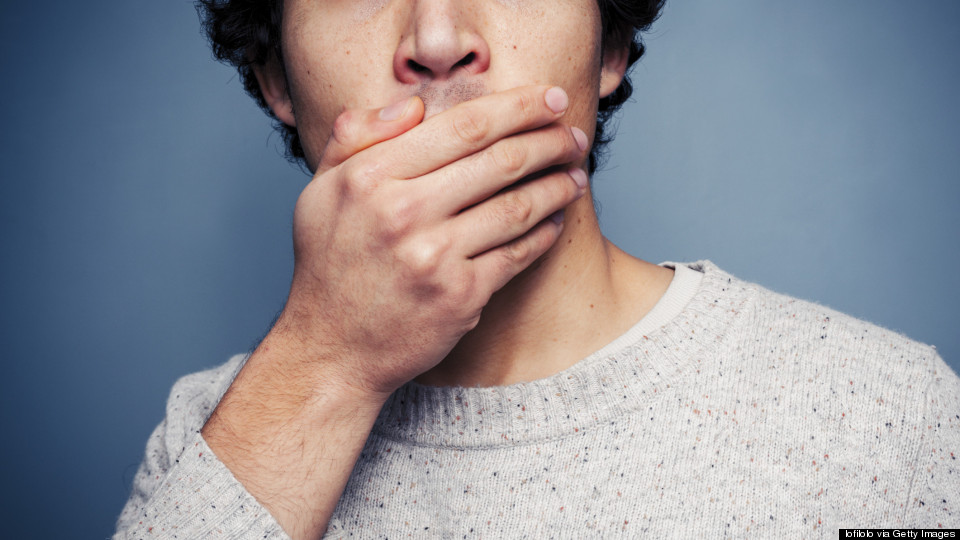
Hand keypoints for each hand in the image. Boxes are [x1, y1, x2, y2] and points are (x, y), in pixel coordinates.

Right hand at [278, 85, 588, 397]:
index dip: (519, 107)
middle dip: (550, 142)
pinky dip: (544, 234)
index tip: (552, 98)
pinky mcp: (460, 297)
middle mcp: (403, 212)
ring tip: (575, 174)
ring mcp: (434, 257)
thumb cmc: (329, 266)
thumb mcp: (321, 190)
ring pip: (517, 207)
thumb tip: (414, 105)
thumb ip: (356, 136)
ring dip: (557, 186)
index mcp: (371, 176)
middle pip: (500, 161)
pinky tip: (555, 220)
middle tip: (576, 136)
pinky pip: (517, 254)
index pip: (463, 126)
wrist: (331, 350)